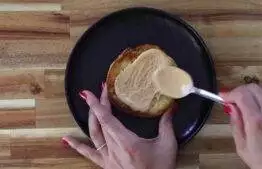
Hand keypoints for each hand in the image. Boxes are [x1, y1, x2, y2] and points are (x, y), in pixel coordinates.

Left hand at [62, 84, 176, 168]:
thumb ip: (167, 124)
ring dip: (90, 118)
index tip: (90, 92)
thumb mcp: (167, 145)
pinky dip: (77, 146)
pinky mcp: (106, 165)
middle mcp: (114, 149)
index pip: (107, 119)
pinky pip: (89, 154)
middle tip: (100, 91)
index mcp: (127, 142)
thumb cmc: (160, 168)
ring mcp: (108, 158)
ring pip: (94, 134)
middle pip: (101, 123)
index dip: (98, 104)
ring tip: (88, 103)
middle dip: (99, 105)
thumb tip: (172, 106)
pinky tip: (66, 140)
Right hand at [223, 84, 261, 168]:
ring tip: (257, 103)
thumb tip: (231, 108)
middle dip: (242, 92)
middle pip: (254, 87)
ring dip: (260, 92)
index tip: (225, 97)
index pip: (241, 94)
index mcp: (256, 121)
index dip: (230, 93)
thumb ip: (235, 124)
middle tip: (237, 100)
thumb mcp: (242, 147)